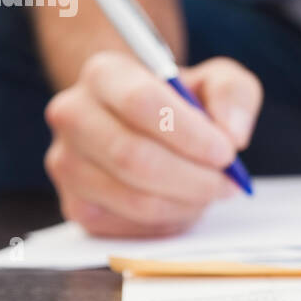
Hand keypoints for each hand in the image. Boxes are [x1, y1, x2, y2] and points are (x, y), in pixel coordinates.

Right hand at [44, 52, 261, 236]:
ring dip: (186, 202)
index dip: (189, 133)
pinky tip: (183, 203)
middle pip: (133, 157)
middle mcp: (73, 116)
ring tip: (209, 191)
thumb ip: (232, 93)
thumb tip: (233, 133)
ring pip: (135, 198)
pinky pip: (131, 226)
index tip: (227, 151)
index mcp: (104, 74)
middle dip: (193, 178)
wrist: (144, 128)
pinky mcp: (77, 207)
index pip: (140, 102)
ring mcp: (67, 164)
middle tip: (228, 183)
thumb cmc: (182, 104)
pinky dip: (170, 221)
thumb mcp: (216, 82)